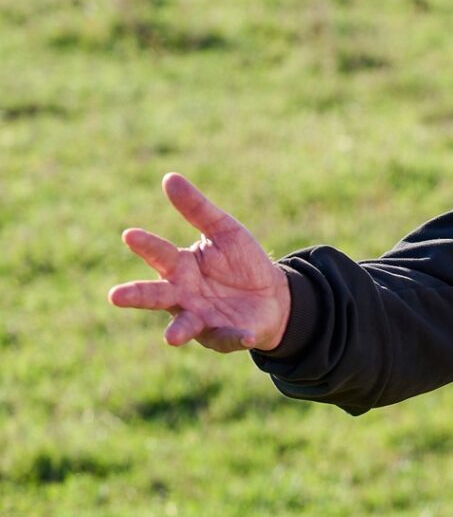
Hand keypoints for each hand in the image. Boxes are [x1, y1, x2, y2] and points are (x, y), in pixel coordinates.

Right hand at [108, 174, 291, 352]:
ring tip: (171, 338)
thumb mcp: (224, 230)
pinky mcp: (225, 335)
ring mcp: (201, 318)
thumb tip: (169, 177)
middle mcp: (182, 295)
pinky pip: (228, 337)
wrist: (273, 295)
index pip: (159, 253)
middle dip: (136, 296)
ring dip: (177, 331)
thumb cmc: (240, 262)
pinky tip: (244, 335)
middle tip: (114, 295)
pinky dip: (234, 337)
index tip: (130, 234)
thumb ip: (197, 209)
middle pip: (155, 295)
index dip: (146, 245)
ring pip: (183, 325)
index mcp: (179, 267)